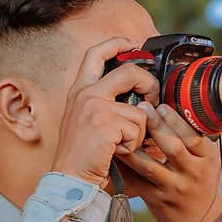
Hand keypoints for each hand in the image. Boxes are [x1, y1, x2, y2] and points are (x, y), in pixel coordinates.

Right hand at [51, 37, 158, 187]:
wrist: (69, 178)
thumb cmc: (82, 155)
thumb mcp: (87, 120)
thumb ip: (106, 103)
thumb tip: (140, 98)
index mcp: (80, 90)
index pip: (96, 53)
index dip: (117, 43)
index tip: (133, 44)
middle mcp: (86, 93)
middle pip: (130, 72)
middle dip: (149, 85)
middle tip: (152, 100)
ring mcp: (95, 106)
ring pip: (140, 110)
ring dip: (138, 132)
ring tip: (120, 144)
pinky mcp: (106, 122)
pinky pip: (138, 128)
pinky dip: (134, 144)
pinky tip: (117, 151)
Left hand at [115, 102, 221, 221]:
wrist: (200, 221)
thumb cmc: (206, 181)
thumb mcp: (218, 158)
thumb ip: (217, 133)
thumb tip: (217, 103)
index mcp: (208, 159)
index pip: (194, 137)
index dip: (177, 121)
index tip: (163, 105)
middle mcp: (192, 173)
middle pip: (174, 148)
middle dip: (157, 126)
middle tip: (142, 107)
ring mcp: (172, 187)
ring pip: (151, 166)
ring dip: (136, 147)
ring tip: (124, 128)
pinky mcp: (155, 198)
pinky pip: (137, 180)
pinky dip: (126, 166)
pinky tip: (115, 151)